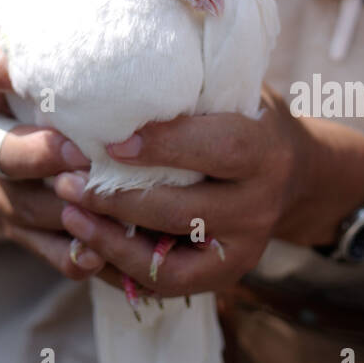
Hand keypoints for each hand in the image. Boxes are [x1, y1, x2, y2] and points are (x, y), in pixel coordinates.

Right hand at [0, 35, 101, 276]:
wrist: (20, 159)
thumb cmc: (61, 95)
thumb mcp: (56, 60)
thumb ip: (82, 35)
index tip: (18, 62)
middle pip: (0, 150)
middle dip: (36, 154)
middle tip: (77, 153)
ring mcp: (5, 190)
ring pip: (25, 205)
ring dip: (64, 209)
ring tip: (105, 208)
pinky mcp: (26, 231)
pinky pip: (46, 249)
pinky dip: (73, 253)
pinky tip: (103, 252)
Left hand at [52, 87, 313, 297]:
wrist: (295, 174)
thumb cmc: (248, 117)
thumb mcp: (235, 91)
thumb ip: (193, 88)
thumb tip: (125, 75)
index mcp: (265, 152)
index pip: (217, 149)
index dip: (164, 146)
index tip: (111, 141)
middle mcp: (258, 207)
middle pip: (183, 213)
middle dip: (119, 200)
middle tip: (69, 181)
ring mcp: (243, 250)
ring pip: (170, 264)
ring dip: (112, 243)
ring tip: (70, 215)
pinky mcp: (223, 278)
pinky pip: (165, 287)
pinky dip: (120, 269)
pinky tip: (85, 244)